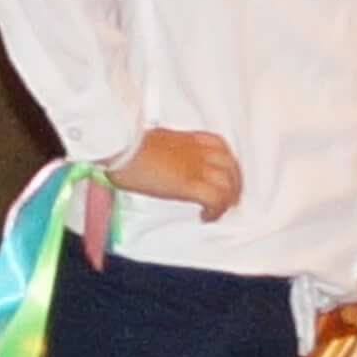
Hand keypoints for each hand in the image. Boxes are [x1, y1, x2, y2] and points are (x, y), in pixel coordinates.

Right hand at [109, 126, 241, 215]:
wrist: (121, 149)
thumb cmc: (127, 146)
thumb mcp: (152, 141)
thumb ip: (165, 149)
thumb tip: (162, 159)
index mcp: (188, 139)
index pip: (220, 146)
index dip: (227, 164)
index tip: (224, 175)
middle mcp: (198, 151)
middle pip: (231, 166)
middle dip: (234, 184)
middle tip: (229, 199)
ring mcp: (196, 167)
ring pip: (228, 184)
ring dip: (226, 200)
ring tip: (217, 212)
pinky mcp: (190, 184)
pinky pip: (216, 199)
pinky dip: (215, 211)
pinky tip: (206, 217)